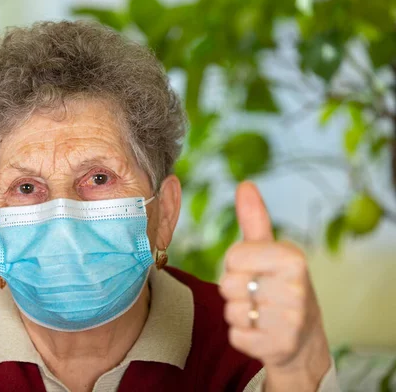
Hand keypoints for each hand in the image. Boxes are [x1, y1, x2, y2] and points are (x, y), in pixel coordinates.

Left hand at [219, 182, 330, 390]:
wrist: (303, 337)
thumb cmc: (281, 285)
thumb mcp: (271, 250)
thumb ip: (255, 219)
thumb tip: (245, 184)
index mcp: (292, 259)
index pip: (233, 256)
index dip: (236, 265)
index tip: (255, 271)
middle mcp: (296, 288)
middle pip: (228, 284)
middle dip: (235, 290)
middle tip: (259, 294)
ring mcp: (289, 320)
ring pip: (231, 311)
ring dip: (239, 313)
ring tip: (261, 312)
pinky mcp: (278, 346)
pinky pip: (236, 336)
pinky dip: (242, 335)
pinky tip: (261, 331)